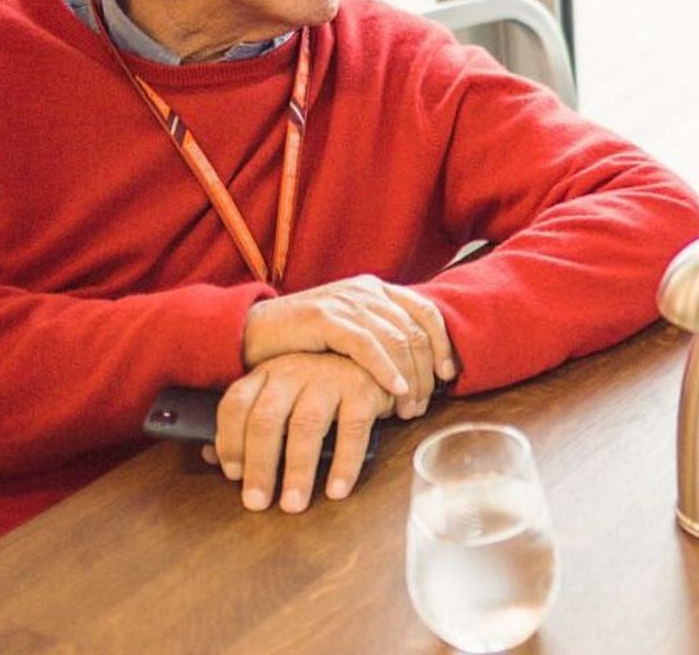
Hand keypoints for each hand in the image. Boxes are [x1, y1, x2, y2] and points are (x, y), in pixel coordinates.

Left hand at [203, 353, 394, 512]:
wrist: (378, 359)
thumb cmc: (321, 387)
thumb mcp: (282, 396)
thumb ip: (249, 423)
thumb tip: (210, 458)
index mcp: (269, 372)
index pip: (236, 403)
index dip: (229, 441)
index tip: (232, 475)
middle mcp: (295, 370)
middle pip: (267, 419)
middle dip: (260, 466)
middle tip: (257, 502)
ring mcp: (330, 378)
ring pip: (306, 426)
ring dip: (299, 470)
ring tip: (294, 504)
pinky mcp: (363, 389)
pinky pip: (352, 430)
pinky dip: (344, 463)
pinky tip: (336, 489)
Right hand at [243, 275, 456, 418]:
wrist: (251, 332)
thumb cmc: (302, 341)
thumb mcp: (347, 334)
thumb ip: (378, 339)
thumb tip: (416, 370)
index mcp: (376, 290)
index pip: (426, 312)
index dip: (442, 345)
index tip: (448, 376)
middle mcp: (366, 291)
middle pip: (415, 330)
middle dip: (425, 372)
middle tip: (422, 406)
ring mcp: (346, 301)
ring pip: (397, 339)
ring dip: (409, 378)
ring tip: (408, 408)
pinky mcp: (326, 317)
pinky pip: (367, 345)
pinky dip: (386, 369)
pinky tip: (394, 391)